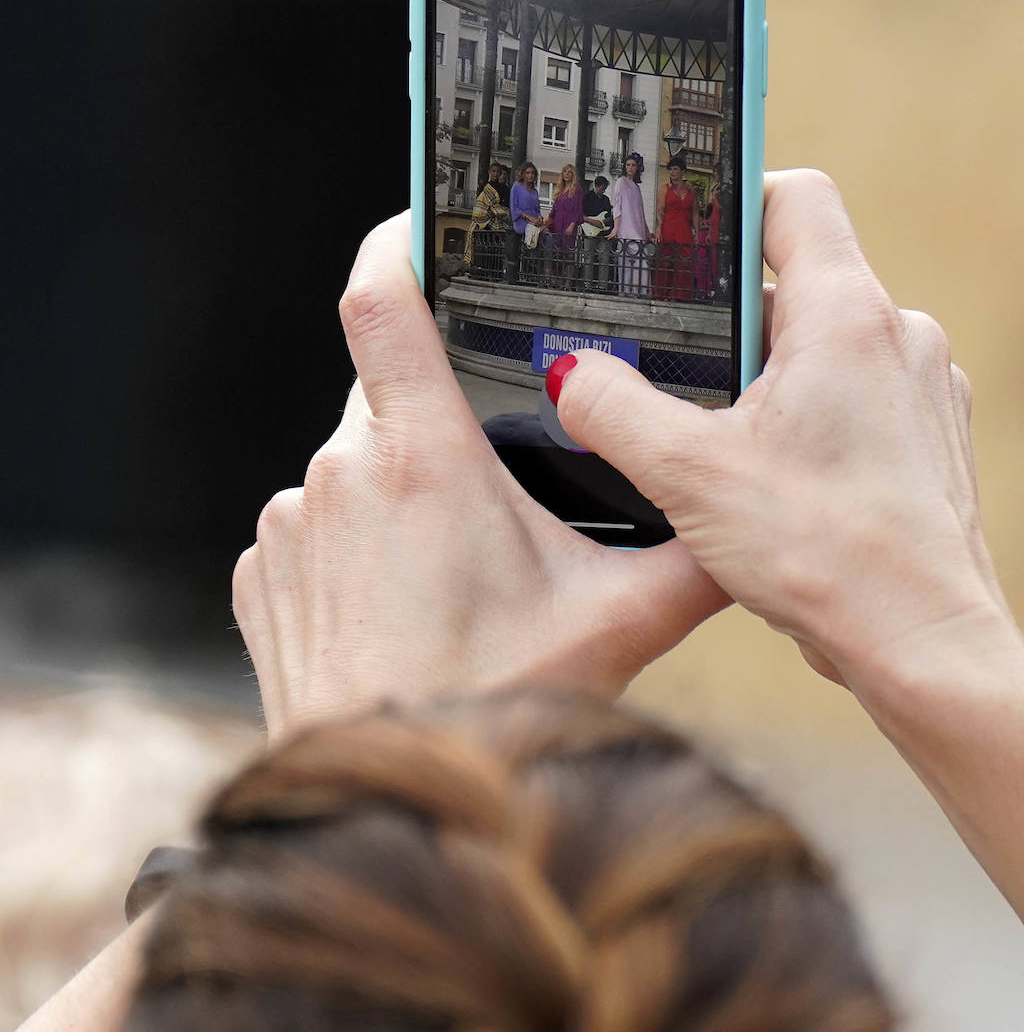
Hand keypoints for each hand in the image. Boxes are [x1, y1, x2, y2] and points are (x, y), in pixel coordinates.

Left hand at [233, 211, 724, 741]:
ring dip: (404, 492)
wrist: (388, 804)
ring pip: (356, 464)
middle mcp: (341, 472)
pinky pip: (315, 525)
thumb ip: (695, 557)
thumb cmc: (496, 707)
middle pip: (390, 394)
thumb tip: (753, 521)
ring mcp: (291, 524)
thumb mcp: (621, 623)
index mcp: (424, 457)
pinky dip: (358, 545)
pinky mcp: (262, 575)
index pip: (384, 300)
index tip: (425, 227)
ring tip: (454, 570)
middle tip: (498, 482)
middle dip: (444, 419)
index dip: (400, 244)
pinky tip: (401, 607)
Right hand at [555, 170, 1013, 701]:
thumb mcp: (688, 474)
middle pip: (805, 280)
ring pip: (832, 345)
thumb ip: (614, 409)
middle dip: (738, 318)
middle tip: (685, 369)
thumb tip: (574, 374)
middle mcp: (901, 335)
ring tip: (729, 439)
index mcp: (847, 315)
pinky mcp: (932, 439)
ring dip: (777, 375)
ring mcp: (926, 388)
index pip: (796, 198)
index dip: (736, 202)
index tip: (692, 238)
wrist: (923, 641)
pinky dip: (819, 417)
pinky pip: (864, 396)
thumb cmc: (826, 554)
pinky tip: (782, 479)